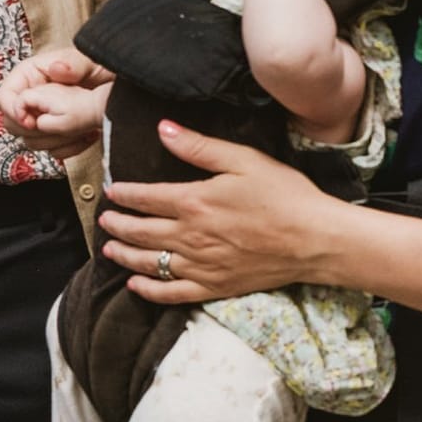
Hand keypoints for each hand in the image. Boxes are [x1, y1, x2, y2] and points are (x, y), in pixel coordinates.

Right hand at [0, 47, 110, 155]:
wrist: (120, 86)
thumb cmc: (103, 66)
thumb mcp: (91, 60)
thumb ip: (73, 64)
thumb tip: (55, 69)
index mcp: (30, 75)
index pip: (4, 97)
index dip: (12, 111)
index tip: (30, 122)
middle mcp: (32, 96)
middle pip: (11, 122)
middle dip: (28, 130)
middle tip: (53, 130)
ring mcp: (44, 115)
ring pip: (30, 138)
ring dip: (51, 141)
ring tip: (78, 132)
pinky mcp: (58, 130)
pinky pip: (52, 147)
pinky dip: (68, 147)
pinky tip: (88, 137)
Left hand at [97, 121, 341, 303]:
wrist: (315, 240)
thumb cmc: (285, 196)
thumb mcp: (245, 160)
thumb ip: (200, 147)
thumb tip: (164, 129)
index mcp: (194, 202)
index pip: (145, 197)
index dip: (123, 194)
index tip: (112, 190)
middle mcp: (189, 236)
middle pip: (139, 231)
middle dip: (117, 224)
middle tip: (105, 219)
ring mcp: (200, 265)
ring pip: (148, 263)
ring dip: (124, 255)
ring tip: (110, 249)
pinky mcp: (214, 287)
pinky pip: (171, 293)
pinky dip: (148, 290)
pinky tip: (135, 285)